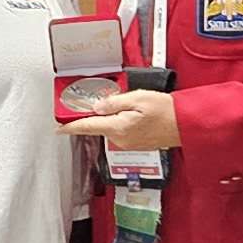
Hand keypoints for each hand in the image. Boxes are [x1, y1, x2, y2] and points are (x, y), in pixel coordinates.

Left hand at [59, 92, 179, 154]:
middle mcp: (120, 139)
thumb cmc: (166, 110)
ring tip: (123, 104)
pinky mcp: (134, 144)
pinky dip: (118, 122)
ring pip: (109, 128)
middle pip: (98, 126)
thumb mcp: (138, 98)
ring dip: (108, 117)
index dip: (70, 127)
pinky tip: (129, 113)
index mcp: (118, 127)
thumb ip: (114, 102)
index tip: (58, 128)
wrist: (184, 124)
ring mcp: (127, 143)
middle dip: (94, 115)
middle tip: (97, 101)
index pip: (87, 127)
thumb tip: (97, 106)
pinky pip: (119, 131)